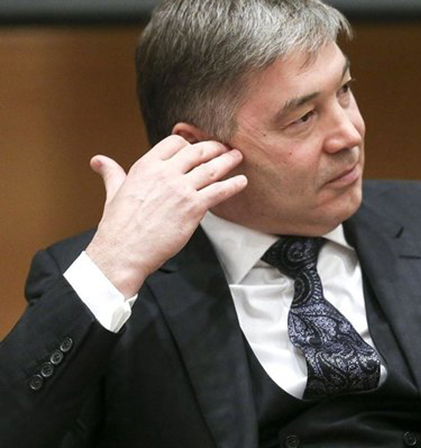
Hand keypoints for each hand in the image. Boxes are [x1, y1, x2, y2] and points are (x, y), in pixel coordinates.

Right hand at [85, 135, 246, 296]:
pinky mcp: (193, 208)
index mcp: (146, 166)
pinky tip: (242, 182)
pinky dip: (233, 185)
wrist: (123, 251)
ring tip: (237, 157)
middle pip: (197, 151)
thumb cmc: (118, 226)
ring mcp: (180, 189)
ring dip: (228, 161)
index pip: (175, 143)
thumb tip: (98, 161)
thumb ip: (112, 173)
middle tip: (224, 148)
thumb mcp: (114, 192)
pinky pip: (219, 191)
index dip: (190, 143)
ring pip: (211, 169)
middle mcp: (165, 173)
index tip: (198, 146)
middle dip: (214, 148)